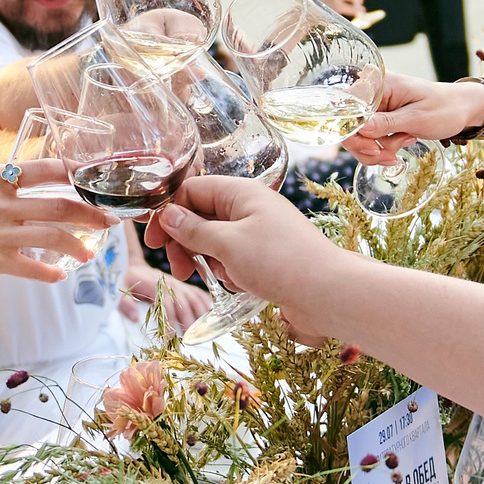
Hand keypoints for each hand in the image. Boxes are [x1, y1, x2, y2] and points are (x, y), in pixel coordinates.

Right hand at [0, 160, 94, 286]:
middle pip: (61, 206)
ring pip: (54, 238)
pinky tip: (60, 275)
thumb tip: (31, 179)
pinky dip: (51, 273)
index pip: (47, 170)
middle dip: (92, 214)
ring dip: (79, 246)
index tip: (94, 183)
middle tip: (111, 221)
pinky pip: (34, 268)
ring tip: (90, 253)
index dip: (76, 176)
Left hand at [119, 263, 211, 330]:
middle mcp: (169, 283)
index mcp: (155, 285)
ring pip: (194, 297)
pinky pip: (197, 293)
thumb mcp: (119, 290)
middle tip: (191, 340)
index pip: (167, 304)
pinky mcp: (181, 285)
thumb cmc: (125, 280)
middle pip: (184, 302)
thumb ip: (125, 303)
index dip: (170, 321)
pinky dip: (206, 303)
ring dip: (200, 314)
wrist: (131, 266)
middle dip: (189, 322)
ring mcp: (177, 283)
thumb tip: (134, 318)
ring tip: (203, 332)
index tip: (170, 338)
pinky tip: (211, 316)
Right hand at [144, 175, 340, 337]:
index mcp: (242, 192)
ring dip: (211, 261)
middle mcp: (250, 207)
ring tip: (225, 278)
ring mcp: (260, 231)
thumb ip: (193, 229)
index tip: (154, 243)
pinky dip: (231, 272)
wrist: (329, 293)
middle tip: (180, 269)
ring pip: (216, 241)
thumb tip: (167, 214)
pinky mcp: (268, 255)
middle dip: (186, 243)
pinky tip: (242, 285)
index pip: (192, 190)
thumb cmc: (280, 261)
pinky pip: (235, 258)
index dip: (169, 214)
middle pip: (201, 216)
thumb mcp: (227, 244)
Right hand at [348, 71, 481, 162]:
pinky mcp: (379, 120)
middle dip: (366, 147)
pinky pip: (369, 140)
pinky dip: (382, 149)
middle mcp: (371, 95)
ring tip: (404, 144)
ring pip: (358, 138)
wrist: (461, 110)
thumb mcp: (417, 117)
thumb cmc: (444, 108)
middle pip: (348, 126)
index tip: (373, 148)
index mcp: (379, 85)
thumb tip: (359, 128)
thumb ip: (387, 123)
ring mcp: (375, 109)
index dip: (353, 132)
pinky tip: (402, 143)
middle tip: (389, 156)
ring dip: (378, 150)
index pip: (348, 108)